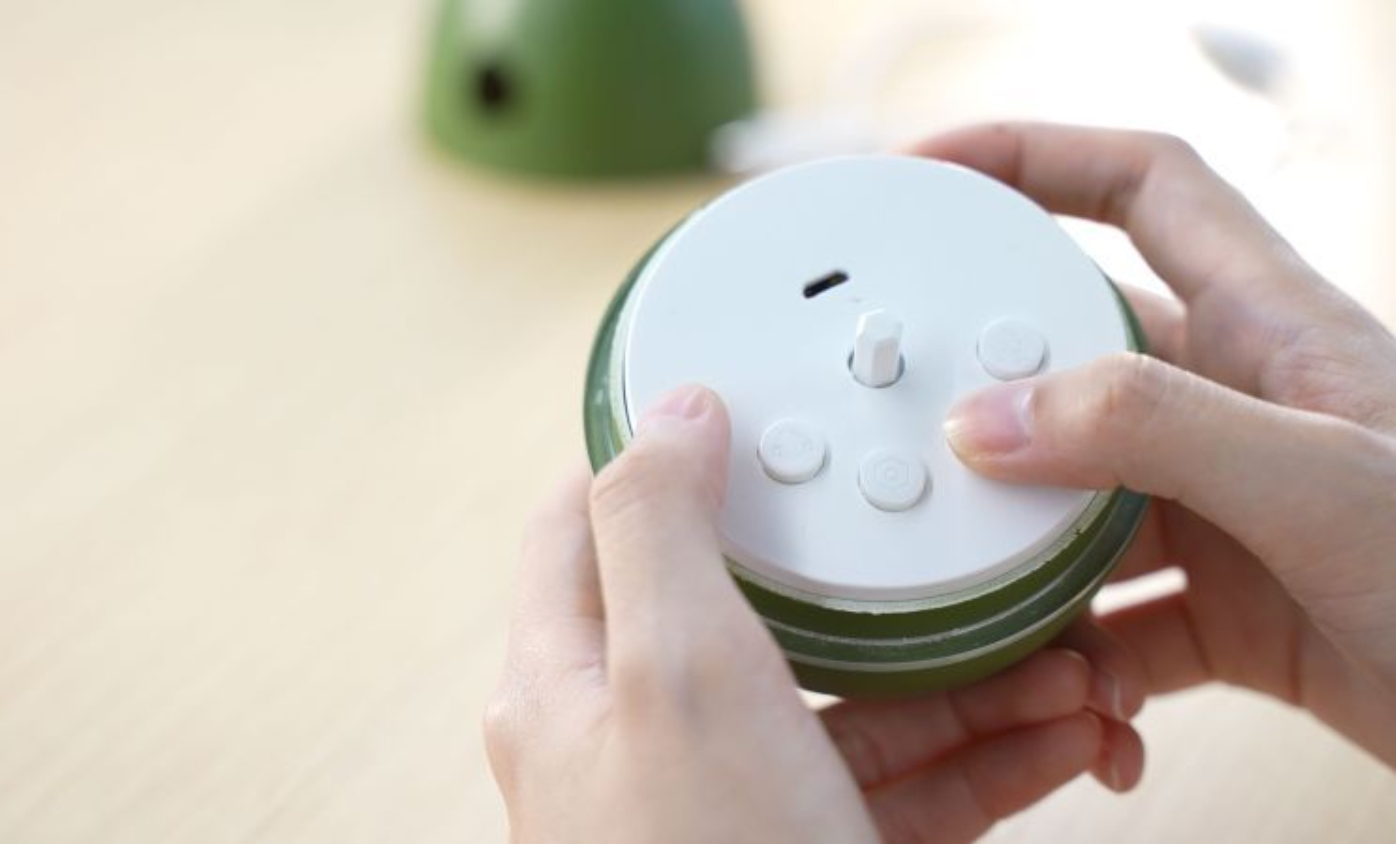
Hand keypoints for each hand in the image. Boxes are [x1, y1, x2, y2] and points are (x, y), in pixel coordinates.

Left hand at [487, 386, 1144, 843]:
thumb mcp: (671, 675)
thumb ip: (657, 527)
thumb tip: (664, 410)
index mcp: (573, 683)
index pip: (589, 526)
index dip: (662, 456)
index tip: (753, 411)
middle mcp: (645, 742)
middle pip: (765, 614)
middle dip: (876, 582)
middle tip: (953, 545)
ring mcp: (738, 808)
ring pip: (857, 705)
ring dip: (967, 675)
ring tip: (1063, 650)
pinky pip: (909, 790)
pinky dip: (990, 758)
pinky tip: (1068, 730)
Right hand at [924, 123, 1395, 763]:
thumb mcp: (1322, 483)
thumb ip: (1151, 431)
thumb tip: (988, 419)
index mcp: (1271, 330)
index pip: (1143, 188)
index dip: (1037, 157)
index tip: (932, 177)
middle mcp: (1236, 410)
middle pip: (1072, 358)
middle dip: (987, 392)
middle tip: (912, 432)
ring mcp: (1227, 512)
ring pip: (1075, 504)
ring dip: (1022, 557)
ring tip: (988, 600)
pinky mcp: (1228, 611)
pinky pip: (1115, 621)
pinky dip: (1084, 665)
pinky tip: (1084, 703)